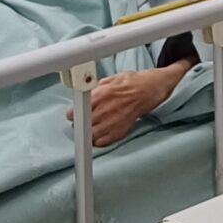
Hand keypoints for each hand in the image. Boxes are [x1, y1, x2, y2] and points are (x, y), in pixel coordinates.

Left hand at [68, 64, 190, 148]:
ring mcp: (112, 122)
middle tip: (85, 120)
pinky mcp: (120, 131)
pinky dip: (100, 140)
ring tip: (93, 127)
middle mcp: (103, 110)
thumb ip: (93, 90)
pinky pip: (102, 143)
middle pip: (80, 126)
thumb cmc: (131, 83)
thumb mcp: (109, 79)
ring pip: (89, 136)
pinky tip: (102, 132)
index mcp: (99, 95)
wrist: (149, 89)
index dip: (74, 114)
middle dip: (81, 123)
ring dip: (89, 133)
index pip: (73, 113)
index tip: (76, 114)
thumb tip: (81, 96)